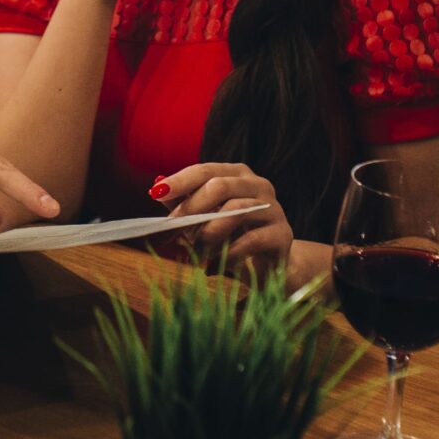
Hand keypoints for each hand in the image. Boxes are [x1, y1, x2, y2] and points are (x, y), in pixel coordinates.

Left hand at [155, 162, 296, 269]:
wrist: (270, 268)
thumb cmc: (233, 238)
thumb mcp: (205, 220)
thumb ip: (184, 203)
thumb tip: (157, 185)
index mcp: (237, 175)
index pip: (205, 170)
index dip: (180, 181)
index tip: (156, 193)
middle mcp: (258, 185)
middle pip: (219, 186)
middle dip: (191, 208)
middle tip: (173, 229)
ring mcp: (274, 208)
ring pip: (235, 211)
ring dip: (208, 233)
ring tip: (196, 251)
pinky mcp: (282, 234)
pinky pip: (250, 239)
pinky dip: (227, 253)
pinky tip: (214, 265)